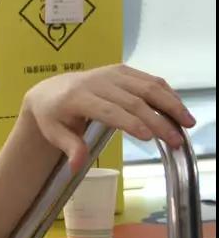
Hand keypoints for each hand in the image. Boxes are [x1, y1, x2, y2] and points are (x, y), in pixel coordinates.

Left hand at [22, 64, 195, 171]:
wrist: (50, 91)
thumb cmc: (54, 116)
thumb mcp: (54, 134)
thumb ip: (69, 147)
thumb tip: (76, 166)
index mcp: (77, 98)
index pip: (108, 110)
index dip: (130, 123)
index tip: (150, 137)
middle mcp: (96, 82)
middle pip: (132, 101)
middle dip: (157, 121)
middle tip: (176, 140)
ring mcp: (111, 73)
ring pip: (146, 87)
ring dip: (170, 104)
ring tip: (187, 123)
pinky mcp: (121, 70)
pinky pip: (148, 79)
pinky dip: (166, 93)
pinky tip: (179, 109)